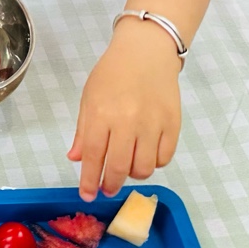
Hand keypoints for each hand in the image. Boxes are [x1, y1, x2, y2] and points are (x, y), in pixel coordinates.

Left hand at [67, 22, 181, 201]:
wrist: (146, 52)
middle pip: (118, 167)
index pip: (92, 155)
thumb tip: (76, 159)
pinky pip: (164, 158)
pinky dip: (154, 163)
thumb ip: (83, 130)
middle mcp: (127, 121)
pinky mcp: (173, 125)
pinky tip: (145, 155)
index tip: (87, 195)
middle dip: (110, 185)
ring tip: (126, 167)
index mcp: (101, 113)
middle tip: (107, 189)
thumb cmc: (112, 73)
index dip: (88, 179)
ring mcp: (152, 124)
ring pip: (144, 168)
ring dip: (133, 174)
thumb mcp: (89, 97)